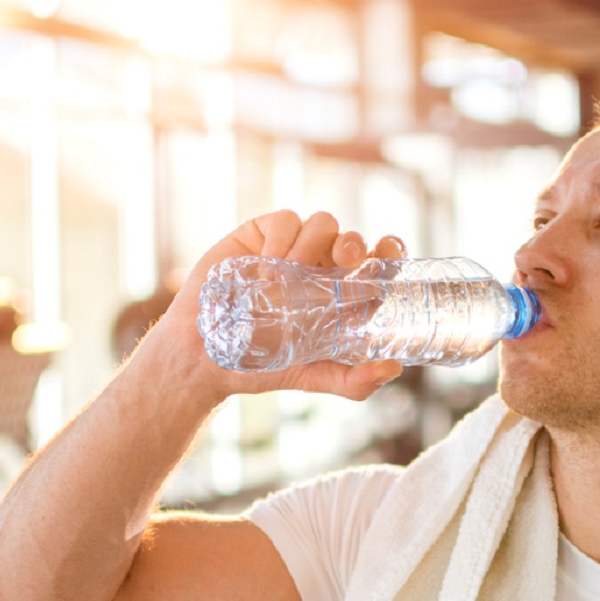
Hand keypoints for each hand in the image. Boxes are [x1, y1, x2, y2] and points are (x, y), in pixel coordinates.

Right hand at [147, 210, 407, 401]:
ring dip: (313, 245)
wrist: (206, 354)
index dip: (389, 252)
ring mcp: (292, 249)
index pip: (376, 263)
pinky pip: (286, 219)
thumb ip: (354, 381)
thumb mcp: (313, 377)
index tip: (387, 254)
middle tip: (345, 261)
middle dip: (355, 244)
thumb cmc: (261, 365)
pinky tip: (268, 268)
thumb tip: (393, 368)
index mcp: (341, 294)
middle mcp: (321, 268)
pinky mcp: (261, 234)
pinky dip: (282, 238)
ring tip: (288, 277)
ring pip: (323, 222)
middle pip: (353, 238)